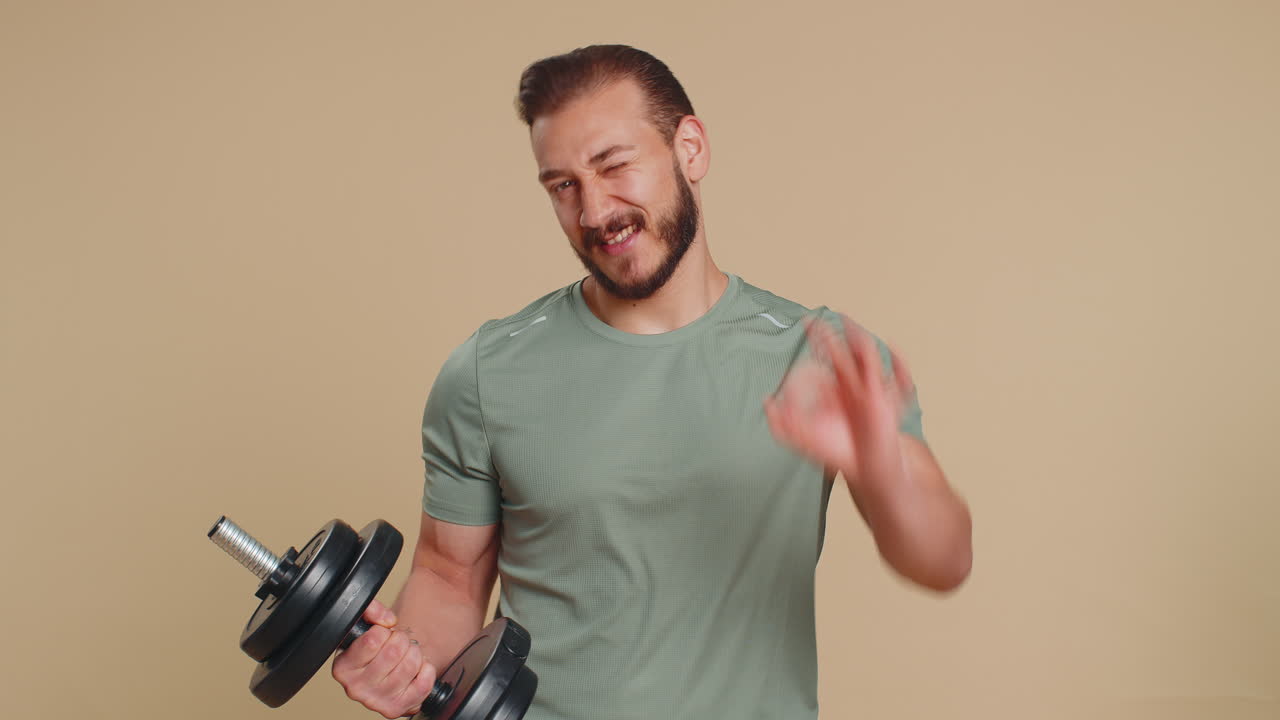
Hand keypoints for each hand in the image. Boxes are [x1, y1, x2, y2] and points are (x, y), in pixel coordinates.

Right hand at [331, 600, 437, 718]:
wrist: (386, 673)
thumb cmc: (375, 649)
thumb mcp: (367, 625)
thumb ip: (371, 610)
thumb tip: (386, 620)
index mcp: (343, 667)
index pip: (372, 640)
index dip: (383, 631)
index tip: (382, 634)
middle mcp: (355, 688)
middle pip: (394, 651)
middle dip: (402, 639)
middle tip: (398, 642)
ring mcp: (376, 701)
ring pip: (410, 665)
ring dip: (415, 653)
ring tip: (407, 654)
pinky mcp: (396, 708)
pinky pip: (423, 684)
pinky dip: (426, 670)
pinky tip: (417, 668)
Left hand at [764, 315, 914, 487]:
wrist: (864, 468)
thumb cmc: (838, 452)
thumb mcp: (803, 438)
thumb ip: (781, 424)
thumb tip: (766, 401)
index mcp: (832, 393)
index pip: (818, 367)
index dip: (807, 358)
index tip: (797, 349)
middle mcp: (848, 388)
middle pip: (837, 355)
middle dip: (826, 337)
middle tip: (812, 321)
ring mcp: (866, 391)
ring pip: (862, 358)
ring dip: (856, 339)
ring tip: (847, 322)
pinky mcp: (881, 400)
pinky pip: (889, 376)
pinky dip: (894, 361)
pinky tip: (886, 347)